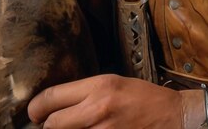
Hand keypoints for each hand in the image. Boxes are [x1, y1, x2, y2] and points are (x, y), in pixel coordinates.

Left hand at [28, 74, 183, 127]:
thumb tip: (56, 103)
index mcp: (99, 86)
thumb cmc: (144, 99)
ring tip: (72, 128)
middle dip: (48, 126)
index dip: (36, 107)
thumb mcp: (113, 83)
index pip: (52, 97)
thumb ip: (85, 92)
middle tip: (51, 125)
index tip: (34, 112)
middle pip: (52, 125)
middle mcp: (98, 109)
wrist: (172, 117)